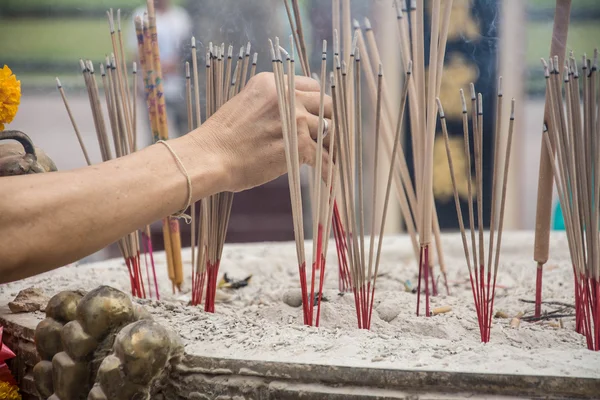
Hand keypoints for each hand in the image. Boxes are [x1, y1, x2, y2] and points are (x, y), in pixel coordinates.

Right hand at [191, 72, 331, 192]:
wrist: (209, 158)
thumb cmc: (222, 139)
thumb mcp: (246, 105)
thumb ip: (271, 105)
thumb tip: (293, 116)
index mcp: (272, 83)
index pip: (311, 86)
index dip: (318, 104)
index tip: (318, 117)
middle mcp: (286, 95)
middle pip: (326, 104)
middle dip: (329, 121)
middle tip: (327, 138)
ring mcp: (294, 119)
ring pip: (329, 130)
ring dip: (329, 146)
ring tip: (329, 159)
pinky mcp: (298, 145)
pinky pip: (323, 158)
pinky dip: (327, 171)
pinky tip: (328, 180)